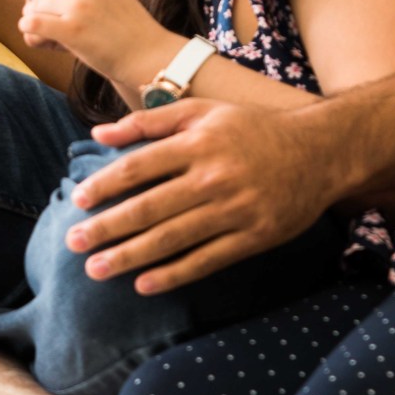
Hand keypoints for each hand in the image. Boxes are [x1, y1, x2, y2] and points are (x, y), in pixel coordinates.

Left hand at [17, 0, 170, 80]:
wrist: (148, 56)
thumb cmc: (126, 22)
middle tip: (44, 10)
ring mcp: (80, 5)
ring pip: (33, 4)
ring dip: (35, 18)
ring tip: (51, 29)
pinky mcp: (72, 31)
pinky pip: (31, 23)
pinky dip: (29, 31)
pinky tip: (42, 36)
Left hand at [64, 100, 335, 293]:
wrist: (321, 151)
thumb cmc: (254, 128)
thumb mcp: (204, 110)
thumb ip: (150, 120)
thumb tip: (100, 133)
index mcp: (197, 143)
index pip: (139, 167)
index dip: (106, 185)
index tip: (79, 201)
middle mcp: (212, 177)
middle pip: (149, 207)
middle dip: (107, 228)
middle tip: (73, 243)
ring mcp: (234, 210)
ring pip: (172, 239)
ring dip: (130, 256)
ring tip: (96, 269)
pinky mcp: (253, 237)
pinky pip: (207, 260)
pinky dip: (174, 274)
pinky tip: (144, 284)